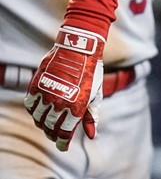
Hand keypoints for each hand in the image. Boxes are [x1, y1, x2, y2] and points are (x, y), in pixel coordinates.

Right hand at [24, 26, 104, 151]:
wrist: (79, 49)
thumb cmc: (91, 72)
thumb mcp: (95, 94)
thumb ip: (91, 116)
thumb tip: (91, 136)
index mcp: (76, 108)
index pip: (64, 134)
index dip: (62, 143)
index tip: (63, 146)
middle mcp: (59, 104)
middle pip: (49, 128)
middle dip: (52, 134)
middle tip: (56, 135)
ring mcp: (46, 95)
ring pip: (37, 118)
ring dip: (42, 123)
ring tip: (47, 123)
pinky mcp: (36, 86)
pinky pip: (30, 105)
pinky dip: (33, 110)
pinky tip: (40, 110)